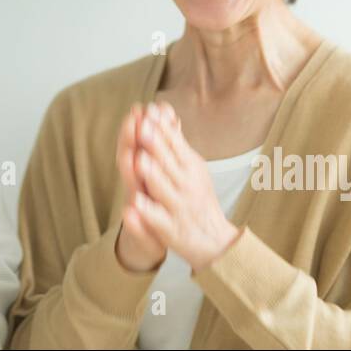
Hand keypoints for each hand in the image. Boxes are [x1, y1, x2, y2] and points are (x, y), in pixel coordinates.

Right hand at [114, 102, 167, 272]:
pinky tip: (128, 213)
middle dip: (130, 140)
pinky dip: (132, 220)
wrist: (154, 237)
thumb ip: (163, 141)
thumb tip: (166, 111)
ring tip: (132, 156)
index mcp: (143, 168)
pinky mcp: (140, 229)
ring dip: (129, 173)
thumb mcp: (163, 168)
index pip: (137, 141)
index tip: (141, 107)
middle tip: (134, 121)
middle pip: (128, 158)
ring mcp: (135, 206)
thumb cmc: (159, 198)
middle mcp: (135, 183)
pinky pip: (135, 224)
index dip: (138, 125)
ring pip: (131, 187)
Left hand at [129, 101, 241, 272]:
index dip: (163, 127)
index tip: (152, 109)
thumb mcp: (190, 167)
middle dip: (156, 145)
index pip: (175, 144)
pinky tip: (134, 204)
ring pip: (163, 189)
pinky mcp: (170, 230)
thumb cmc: (198, 197)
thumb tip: (164, 110)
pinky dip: (147, 212)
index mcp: (190, 167)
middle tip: (144, 126)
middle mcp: (186, 185)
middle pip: (169, 163)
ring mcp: (178, 207)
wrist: (215, 241)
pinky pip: (158, 220)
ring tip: (139, 160)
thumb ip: (175, 141)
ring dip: (152, 174)